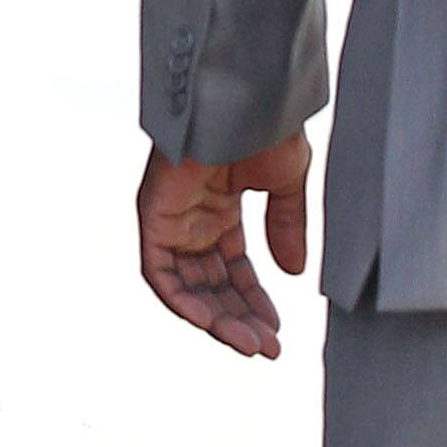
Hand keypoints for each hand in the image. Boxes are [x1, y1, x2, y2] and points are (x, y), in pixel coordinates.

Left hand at [136, 133, 311, 358]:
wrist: (246, 98)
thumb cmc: (265, 126)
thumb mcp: (284, 184)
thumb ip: (285, 226)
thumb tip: (294, 272)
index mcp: (220, 207)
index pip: (232, 268)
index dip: (253, 301)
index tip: (276, 331)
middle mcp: (192, 217)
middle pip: (209, 284)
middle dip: (237, 318)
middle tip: (266, 348)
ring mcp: (171, 217)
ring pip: (185, 286)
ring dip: (215, 319)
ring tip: (251, 344)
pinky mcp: (153, 217)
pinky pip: (160, 274)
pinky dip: (183, 302)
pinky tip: (215, 324)